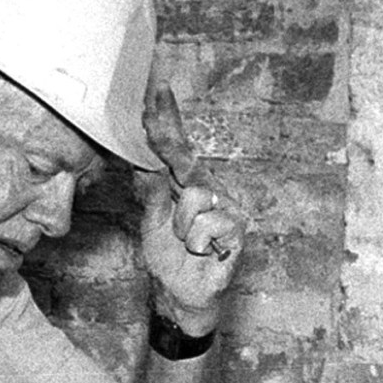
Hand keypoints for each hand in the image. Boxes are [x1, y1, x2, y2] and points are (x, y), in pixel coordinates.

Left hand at [137, 86, 245, 323]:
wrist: (182, 295)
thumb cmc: (170, 257)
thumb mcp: (152, 221)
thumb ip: (150, 190)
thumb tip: (142, 159)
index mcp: (187, 183)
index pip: (176, 146)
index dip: (168, 118)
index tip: (158, 87)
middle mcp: (210, 188)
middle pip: (186, 164)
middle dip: (171, 171)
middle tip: (173, 180)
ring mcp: (228, 207)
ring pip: (195, 199)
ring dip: (184, 228)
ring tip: (190, 244)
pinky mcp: (240, 229)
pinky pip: (209, 226)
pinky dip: (199, 244)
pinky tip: (205, 253)